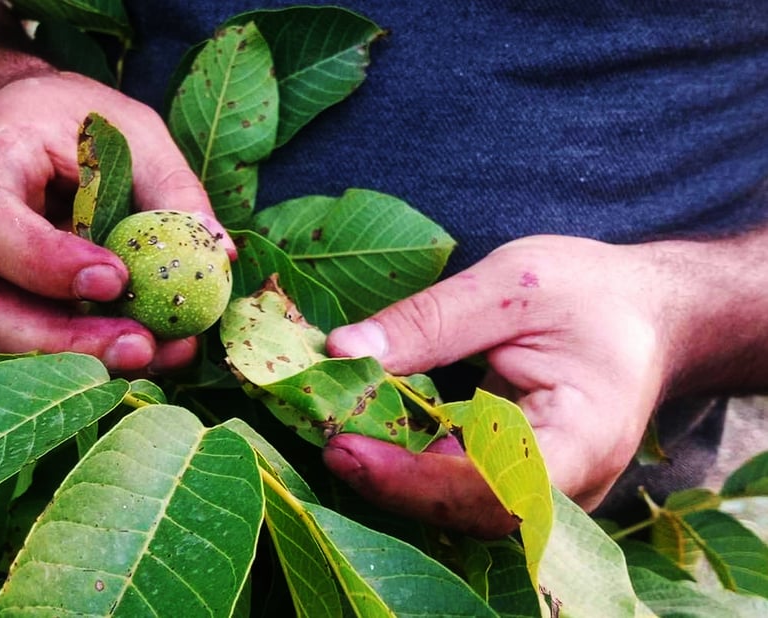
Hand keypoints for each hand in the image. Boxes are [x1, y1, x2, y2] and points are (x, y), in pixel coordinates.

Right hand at [0, 71, 232, 372]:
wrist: (30, 127)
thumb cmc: (80, 123)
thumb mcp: (134, 132)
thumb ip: (171, 187)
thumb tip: (220, 254)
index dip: (43, 261)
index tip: (114, 278)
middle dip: (63, 340)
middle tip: (140, 345)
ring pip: (3, 342)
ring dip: (81, 360)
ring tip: (157, 353)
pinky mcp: (9, 309)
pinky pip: (35, 348)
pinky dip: (92, 357)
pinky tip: (153, 352)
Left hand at [322, 235, 669, 536]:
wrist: (645, 315)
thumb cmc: (591, 293)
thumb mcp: (511, 283)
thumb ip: (429, 320)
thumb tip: (342, 352)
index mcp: (584, 437)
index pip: (494, 489)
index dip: (413, 479)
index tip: (344, 446)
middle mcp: (569, 487)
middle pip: (468, 511)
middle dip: (388, 481)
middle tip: (324, 435)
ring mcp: (544, 494)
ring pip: (456, 508)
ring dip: (390, 474)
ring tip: (337, 426)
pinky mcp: (518, 484)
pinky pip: (457, 488)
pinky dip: (408, 462)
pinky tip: (369, 428)